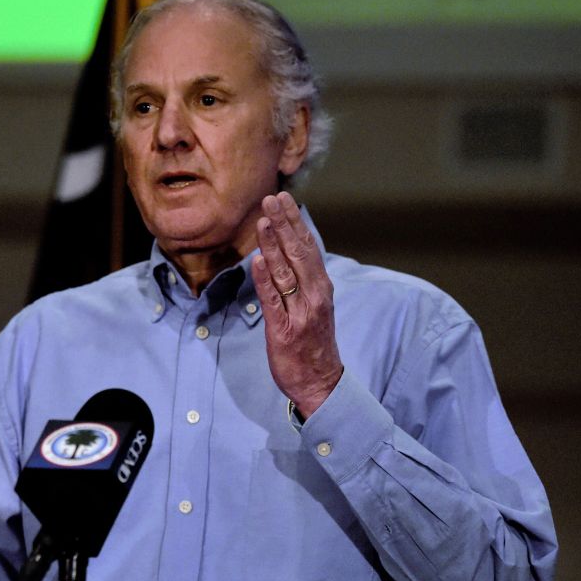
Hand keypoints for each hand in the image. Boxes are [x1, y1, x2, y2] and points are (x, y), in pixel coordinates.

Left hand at [251, 192, 342, 417]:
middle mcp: (315, 296)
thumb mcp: (313, 308)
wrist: (321, 383)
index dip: (295, 222)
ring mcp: (301, 312)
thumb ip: (302, 282)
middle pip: (299, 252)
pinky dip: (265, 279)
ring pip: (286, 271)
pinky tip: (258, 260)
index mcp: (322, 288)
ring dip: (273, 244)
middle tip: (272, 198)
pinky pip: (273, 300)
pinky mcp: (284, 329)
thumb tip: (286, 253)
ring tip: (263, 220)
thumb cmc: (313, 344)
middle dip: (284, 223)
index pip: (308, 247)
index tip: (284, 199)